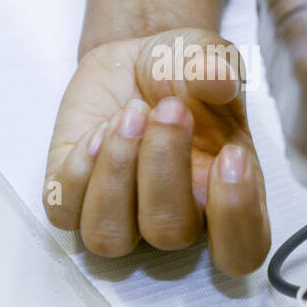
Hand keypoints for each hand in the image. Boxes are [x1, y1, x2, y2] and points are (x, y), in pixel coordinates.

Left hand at [43, 28, 270, 275]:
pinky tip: (96, 129)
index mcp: (224, 196)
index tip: (229, 155)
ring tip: (129, 116)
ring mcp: (121, 214)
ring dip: (116, 174)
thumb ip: (217, 63)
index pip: (241, 250)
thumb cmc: (182, 71)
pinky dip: (78, 171)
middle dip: (164, 167)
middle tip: (169, 109)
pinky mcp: (72, 199)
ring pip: (109, 237)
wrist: (134, 59)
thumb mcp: (207, 55)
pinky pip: (64, 213)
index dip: (236, 217)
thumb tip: (217, 76)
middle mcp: (175, 216)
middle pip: (168, 234)